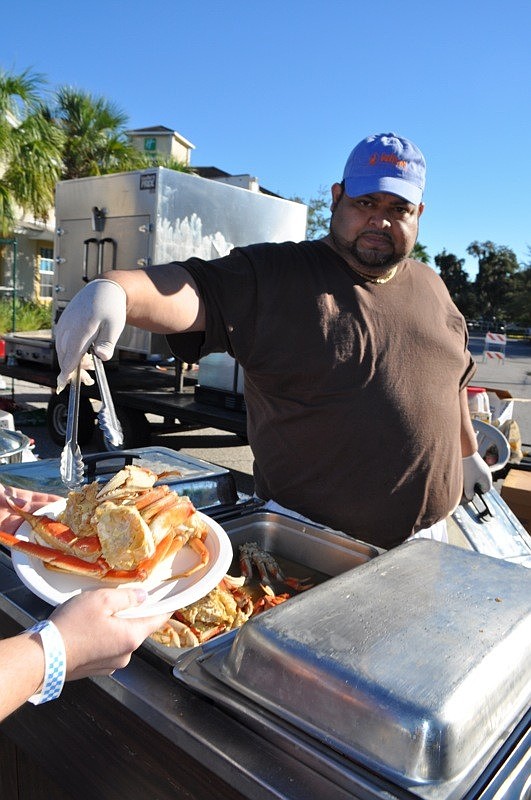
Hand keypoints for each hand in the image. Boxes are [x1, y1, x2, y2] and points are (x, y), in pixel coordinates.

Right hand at [50, 588, 170, 679]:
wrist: (44, 657)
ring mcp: (112, 664)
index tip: (167, 597)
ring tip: (95, 616)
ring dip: (115, 626)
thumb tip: (143, 596)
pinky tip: (88, 630)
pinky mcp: (98, 669)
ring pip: (122, 638)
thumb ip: (126, 596)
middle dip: (131, 614)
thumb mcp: (100, 600)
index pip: (158, 619)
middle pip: (138, 628)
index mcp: (131, 637)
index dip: (163, 606)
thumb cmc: (72, 626)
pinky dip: (104, 638)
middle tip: (115, 600)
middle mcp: (126, 654)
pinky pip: (109, 648)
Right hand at [55, 280, 126, 392]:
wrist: (103, 289)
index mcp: (81, 329)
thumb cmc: (110, 308)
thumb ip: (108, 342)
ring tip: (89, 365)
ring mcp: (64, 324)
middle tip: (88, 378)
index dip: (66, 372)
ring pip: (62, 349)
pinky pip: (61, 341)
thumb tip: (102, 357)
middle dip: (72, 370)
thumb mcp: (115, 326)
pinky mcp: (63, 322)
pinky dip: (68, 351)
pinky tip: (81, 353)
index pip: (71, 356)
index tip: (62, 383)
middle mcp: (69, 327)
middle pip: (65, 355)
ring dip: (70, 361)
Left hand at [462, 451, 492, 500]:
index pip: (485, 490)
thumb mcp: (468, 483)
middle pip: (480, 484)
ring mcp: (481, 467)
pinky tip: (461, 474)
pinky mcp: (475, 463)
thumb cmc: (468, 467)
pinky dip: (468, 474)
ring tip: (462, 480)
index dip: (478, 493)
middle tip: (464, 488)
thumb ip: (469, 492)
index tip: (469, 494)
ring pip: (476, 478)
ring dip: (469, 481)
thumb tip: (470, 497)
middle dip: (472, 487)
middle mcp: (486, 473)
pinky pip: (473, 472)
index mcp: (487, 479)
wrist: (464, 451)